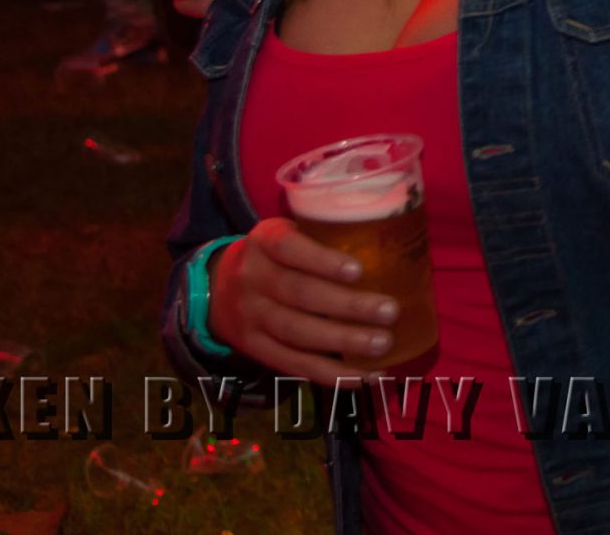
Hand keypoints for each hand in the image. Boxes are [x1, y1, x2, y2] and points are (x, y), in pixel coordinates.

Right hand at [206, 218, 397, 388]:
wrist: (216, 288)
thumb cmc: (275, 256)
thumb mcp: (287, 232)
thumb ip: (323, 236)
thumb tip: (393, 247)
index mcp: (264, 241)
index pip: (289, 248)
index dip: (322, 261)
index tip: (358, 270)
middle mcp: (252, 278)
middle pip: (299, 295)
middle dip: (347, 306)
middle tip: (390, 311)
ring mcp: (251, 317)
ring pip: (297, 332)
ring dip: (343, 341)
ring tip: (382, 344)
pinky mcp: (255, 349)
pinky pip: (294, 364)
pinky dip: (331, 374)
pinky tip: (365, 376)